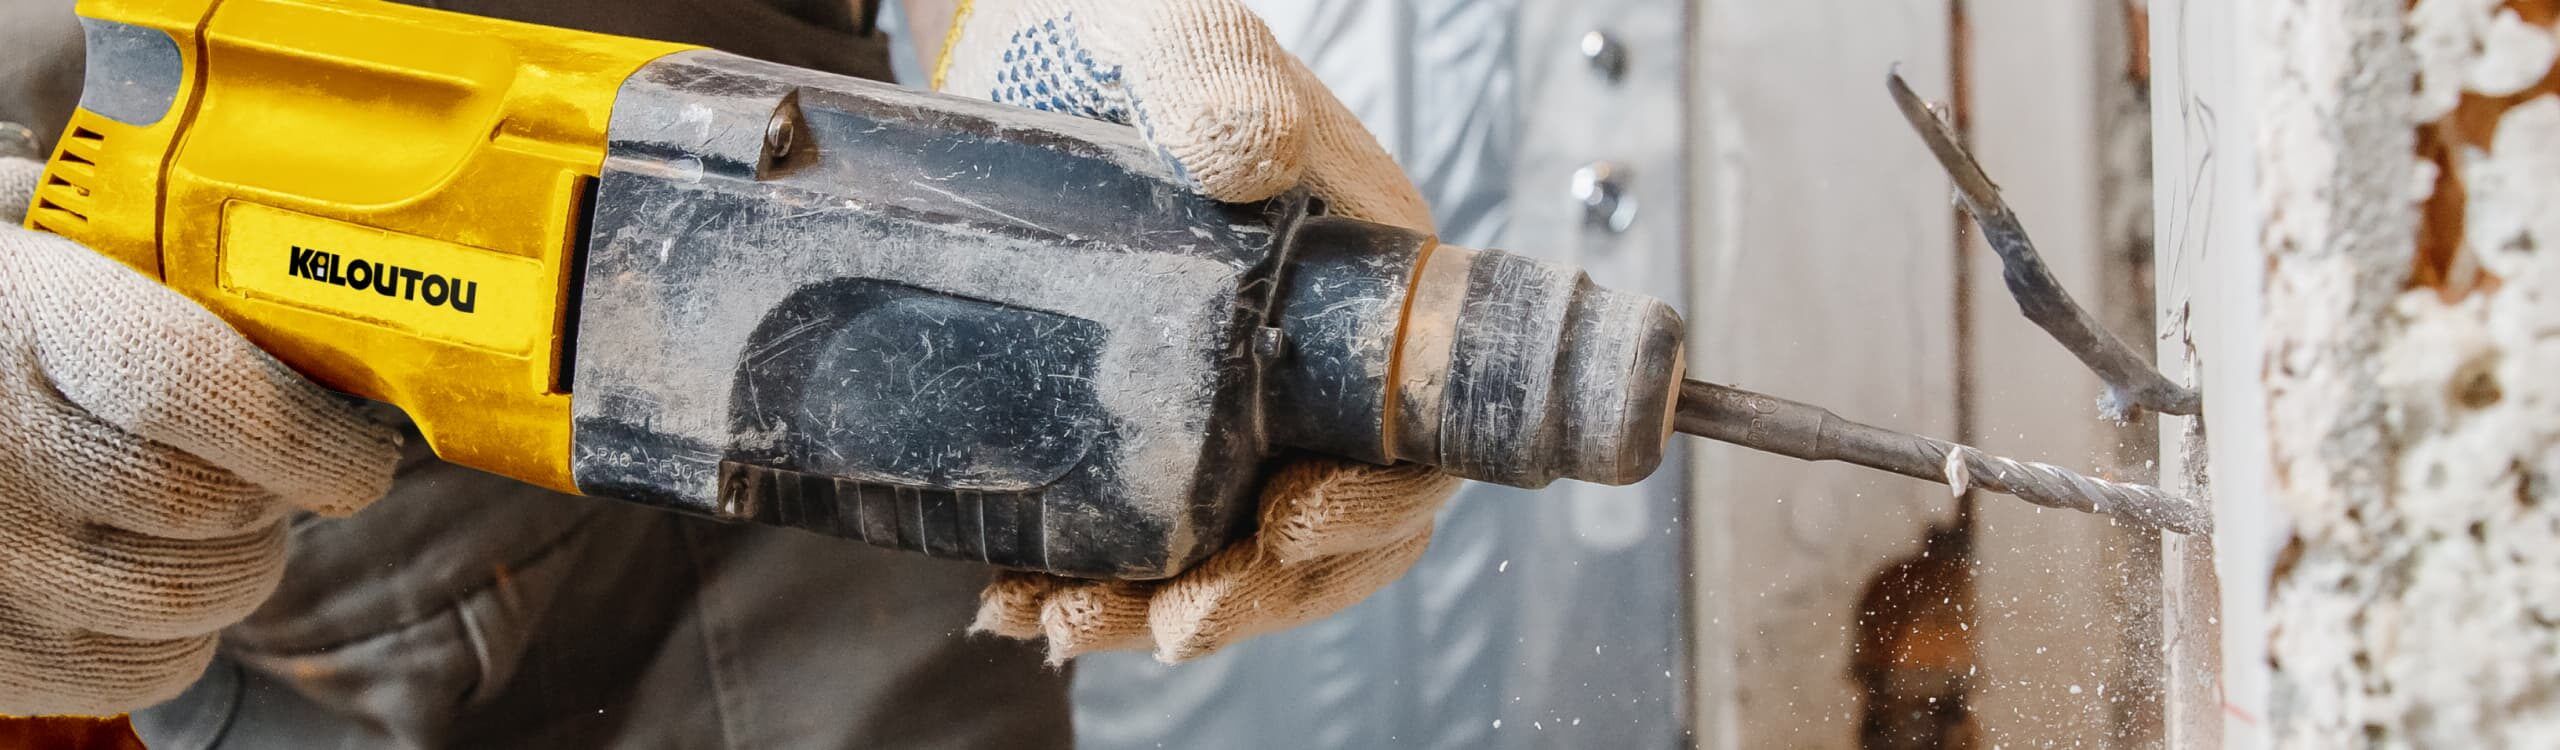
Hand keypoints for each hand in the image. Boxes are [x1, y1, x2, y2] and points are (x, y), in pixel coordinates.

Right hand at [0, 153, 399, 715]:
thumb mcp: (15, 240)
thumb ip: (113, 229)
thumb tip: (260, 228)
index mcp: (22, 323)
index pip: (197, 390)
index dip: (308, 431)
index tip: (362, 444)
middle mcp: (7, 457)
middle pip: (220, 507)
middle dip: (285, 492)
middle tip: (287, 467)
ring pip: (204, 595)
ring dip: (242, 558)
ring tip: (213, 515)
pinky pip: (152, 667)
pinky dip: (183, 632)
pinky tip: (151, 576)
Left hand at [936, 0, 1463, 662]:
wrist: (1022, 43)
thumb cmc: (1127, 26)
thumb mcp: (1173, 32)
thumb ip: (1212, 76)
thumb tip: (1251, 156)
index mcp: (1366, 282)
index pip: (1411, 434)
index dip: (1371, 505)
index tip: (1288, 522)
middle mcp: (1310, 360)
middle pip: (1329, 527)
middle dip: (1254, 593)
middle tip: (1166, 617)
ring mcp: (1224, 401)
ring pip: (1230, 549)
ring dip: (1161, 607)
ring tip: (1063, 623)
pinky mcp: (1139, 419)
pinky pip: (1143, 531)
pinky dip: (1090, 583)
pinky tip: (1018, 598)